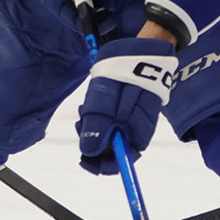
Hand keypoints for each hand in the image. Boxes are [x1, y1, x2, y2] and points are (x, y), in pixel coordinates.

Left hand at [75, 36, 177, 173]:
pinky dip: (97, 114)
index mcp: (136, 137)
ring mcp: (132, 119)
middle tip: (80, 124)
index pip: (118, 163)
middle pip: (110, 148)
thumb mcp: (103, 110)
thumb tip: (88, 153)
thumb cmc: (123, 83)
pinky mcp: (126, 108)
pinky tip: (91, 102)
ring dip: (92, 125)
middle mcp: (135, 131)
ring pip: (107, 133)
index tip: (83, 159)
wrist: (139, 54)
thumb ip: (97, 133)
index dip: (100, 165)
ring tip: (84, 108)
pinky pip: (109, 119)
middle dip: (92, 140)